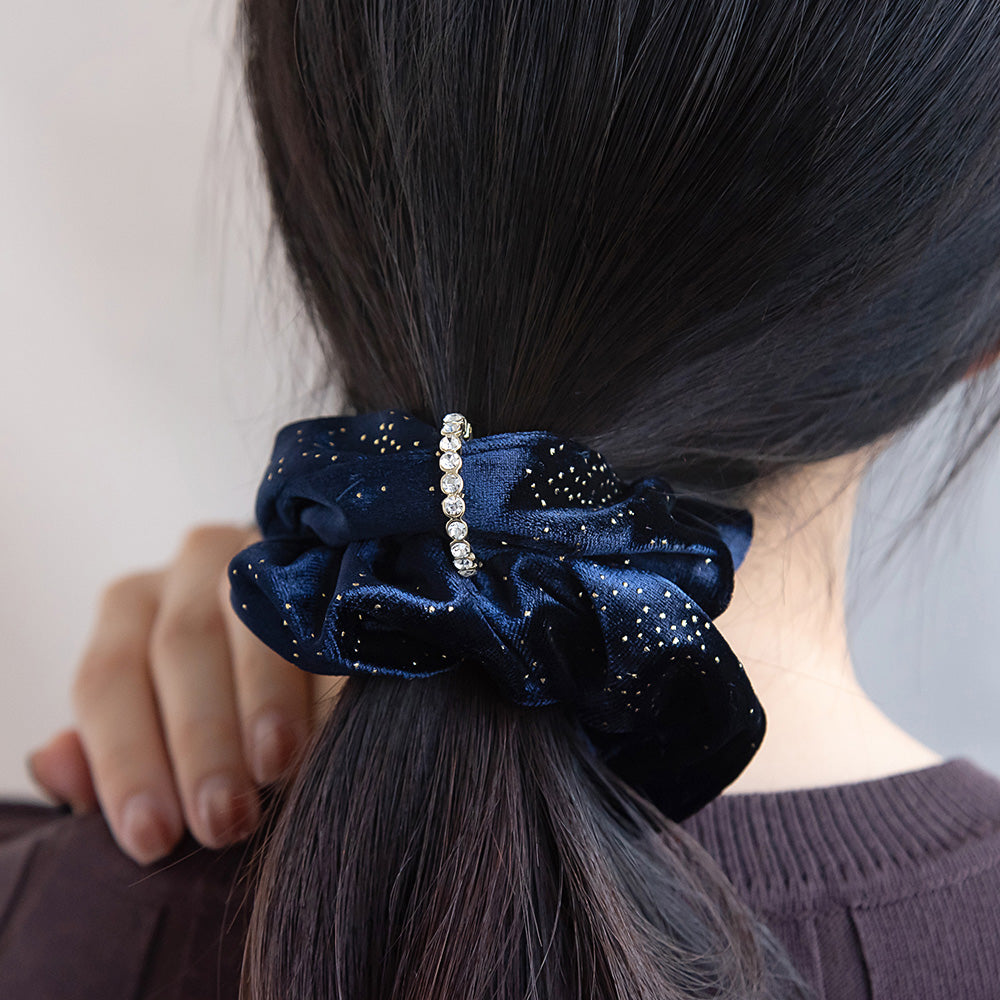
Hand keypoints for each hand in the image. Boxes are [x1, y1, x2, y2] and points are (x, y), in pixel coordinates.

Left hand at [27, 524, 343, 864]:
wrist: (325, 649)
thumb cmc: (233, 713)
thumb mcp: (165, 737)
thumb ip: (111, 759)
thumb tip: (53, 762)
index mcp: (134, 609)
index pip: (109, 679)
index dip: (126, 761)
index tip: (153, 837)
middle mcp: (193, 566)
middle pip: (182, 645)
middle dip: (200, 738)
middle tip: (223, 819)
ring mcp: (267, 550)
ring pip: (253, 616)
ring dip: (263, 697)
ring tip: (275, 768)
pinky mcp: (327, 558)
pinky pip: (322, 604)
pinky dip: (322, 660)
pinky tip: (332, 712)